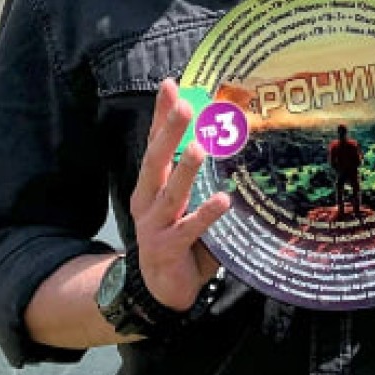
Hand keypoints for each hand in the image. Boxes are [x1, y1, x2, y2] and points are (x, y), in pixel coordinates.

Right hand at [129, 79, 230, 309]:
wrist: (159, 290)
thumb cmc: (179, 239)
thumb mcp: (185, 203)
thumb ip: (198, 177)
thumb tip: (228, 137)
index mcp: (150, 185)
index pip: (155, 143)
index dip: (162, 114)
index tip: (171, 84)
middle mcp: (147, 200)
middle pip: (156, 161)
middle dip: (169, 132)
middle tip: (185, 106)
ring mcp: (154, 225)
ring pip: (171, 193)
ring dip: (186, 170)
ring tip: (201, 147)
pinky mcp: (167, 249)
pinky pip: (189, 229)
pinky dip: (206, 215)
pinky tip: (222, 200)